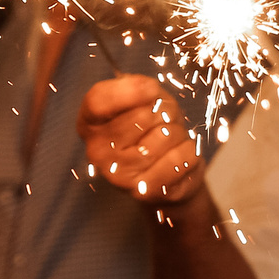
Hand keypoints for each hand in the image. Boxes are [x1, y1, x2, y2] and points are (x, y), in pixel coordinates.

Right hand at [77, 75, 202, 206]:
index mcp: (90, 123)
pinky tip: (179, 157)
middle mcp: (97, 151)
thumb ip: (138, 87)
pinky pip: (179, 158)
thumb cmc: (153, 129)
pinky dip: (188, 151)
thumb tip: (148, 89)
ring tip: (170, 142)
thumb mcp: (143, 98)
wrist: (169, 173)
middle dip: (164, 112)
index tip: (151, 89)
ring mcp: (118, 175)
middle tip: (162, 122)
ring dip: (178, 133)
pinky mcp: (143, 191)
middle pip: (141, 116)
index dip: (128, 90)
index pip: (97, 101)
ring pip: (165, 136)